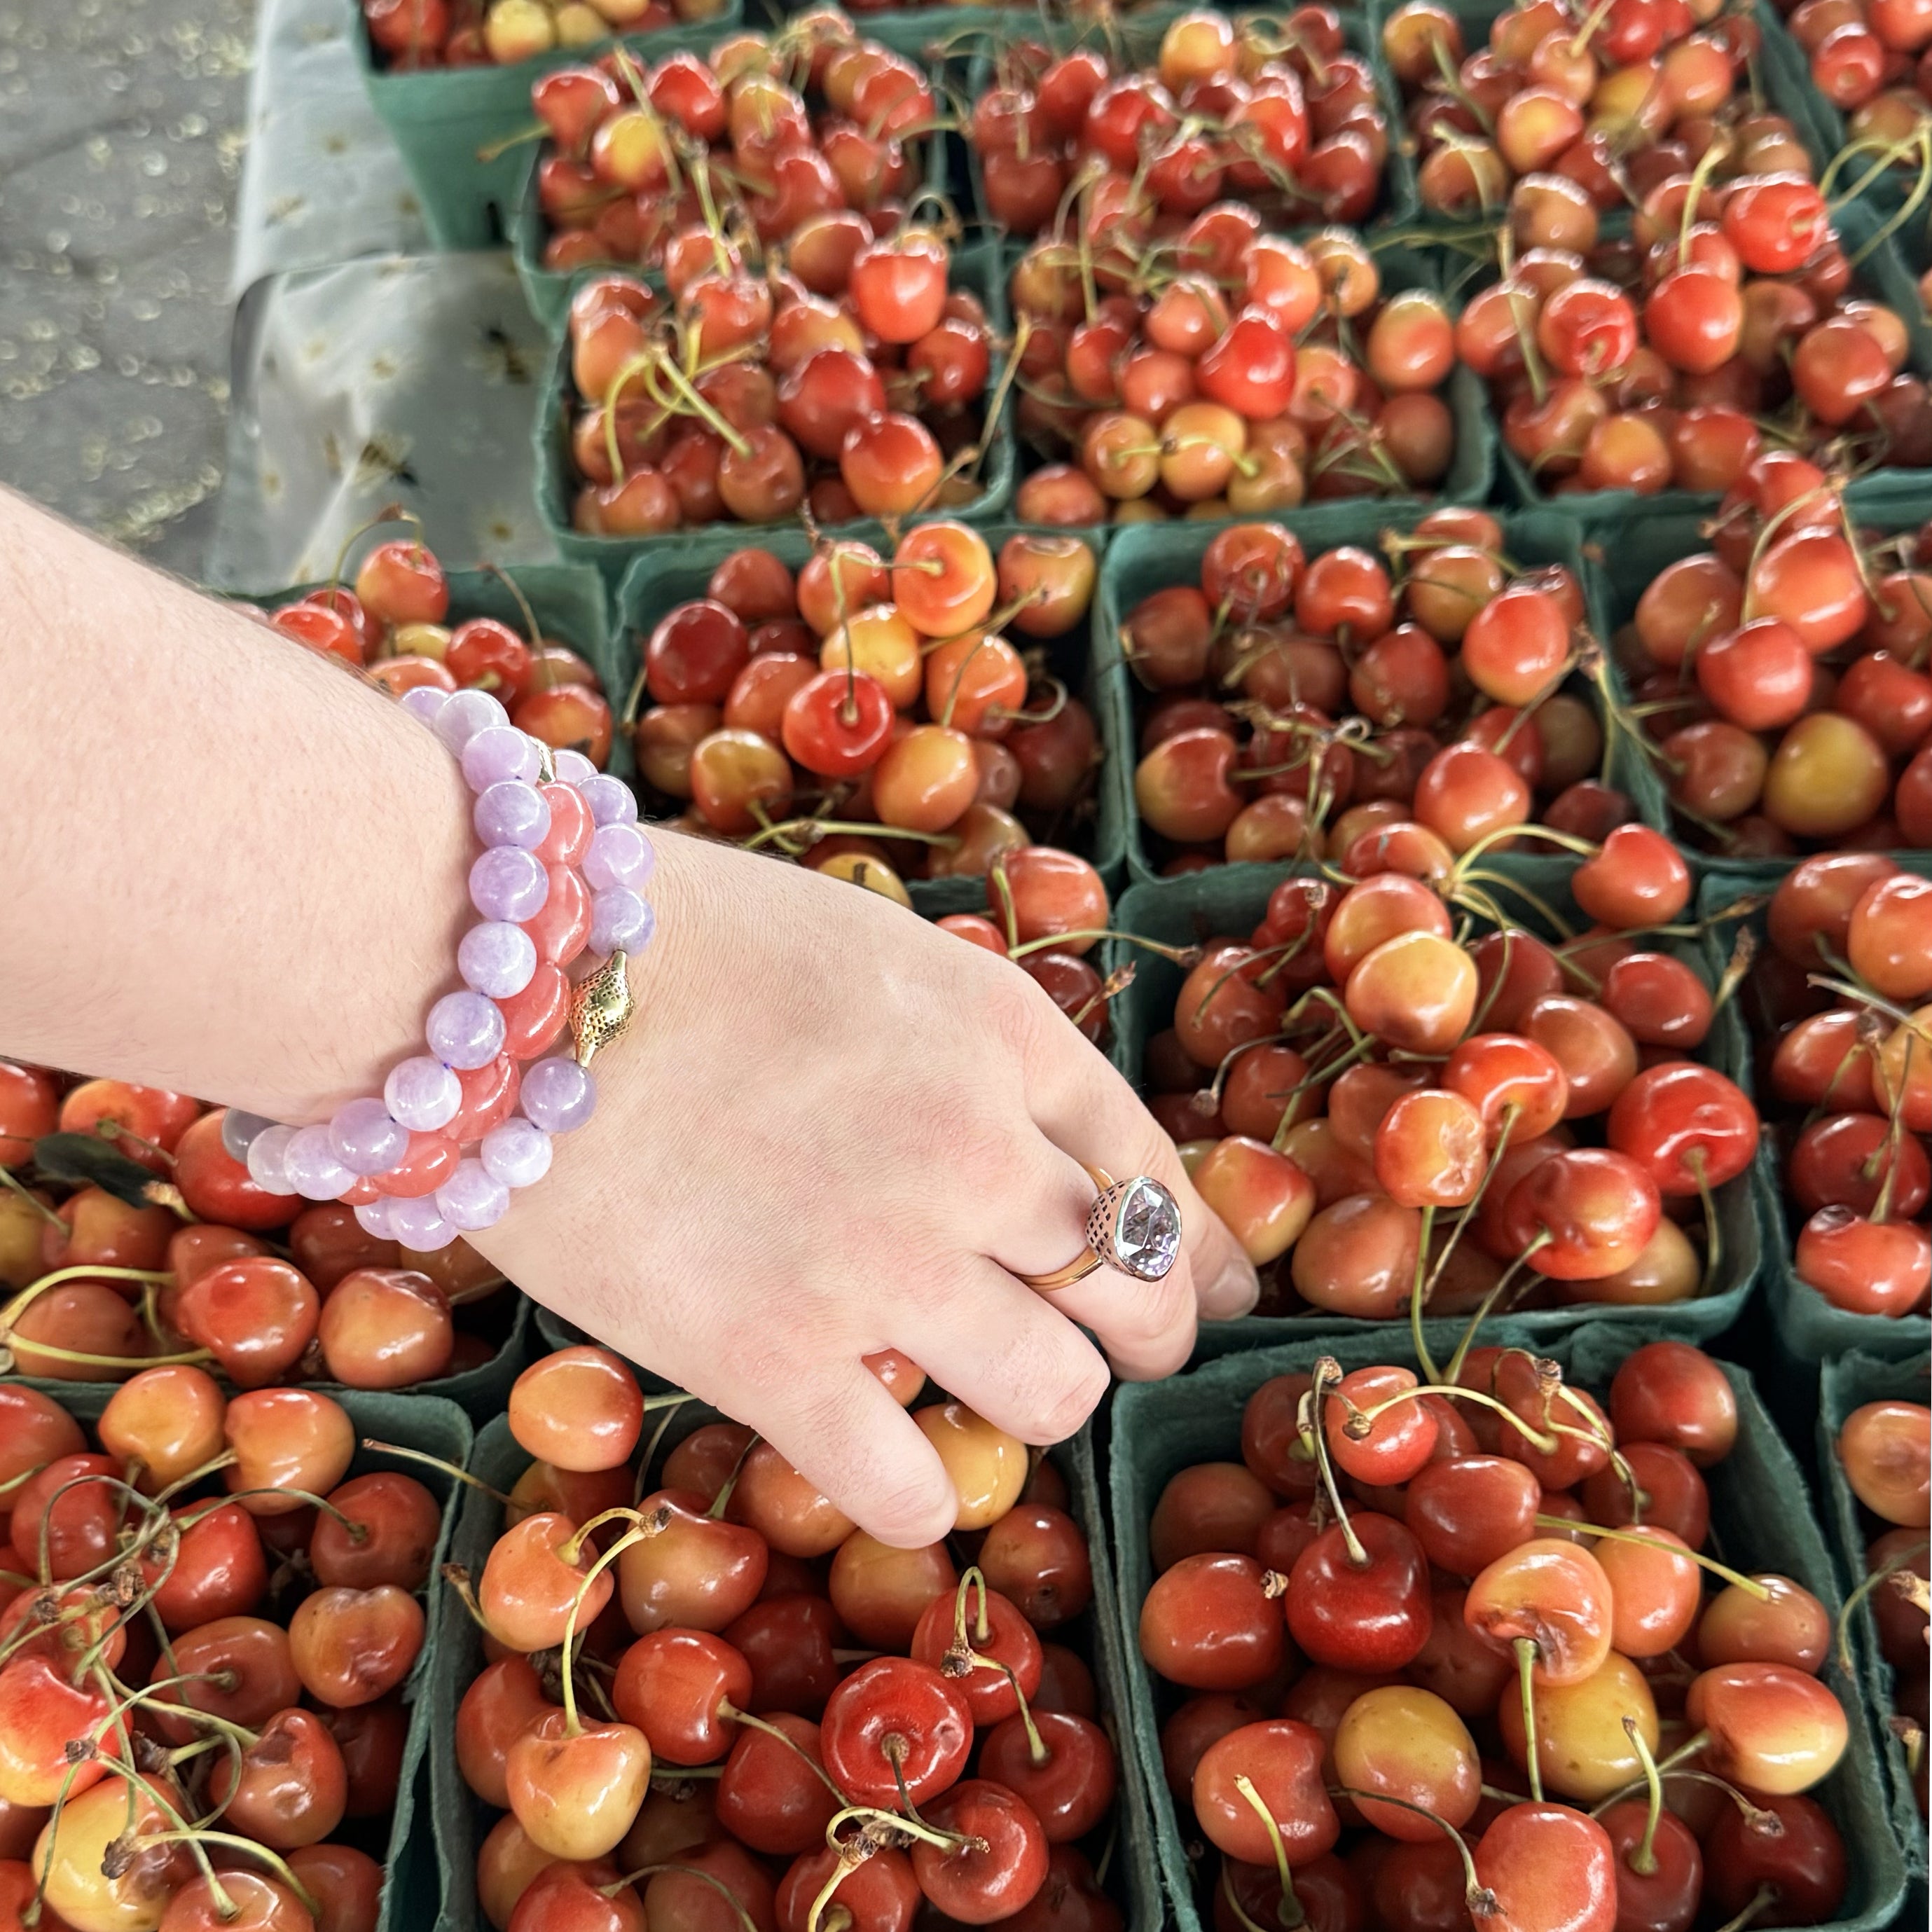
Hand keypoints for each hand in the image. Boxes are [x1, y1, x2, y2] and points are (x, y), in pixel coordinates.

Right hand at [473, 832, 1258, 1546]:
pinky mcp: (770, 1356)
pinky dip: (916, 1499)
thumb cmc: (673, 936)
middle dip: (1139, 1333)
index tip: (1215, 1294)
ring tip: (985, 1391)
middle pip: (1134, 1288)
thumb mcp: (868, 951)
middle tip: (1106, 1352)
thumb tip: (1030, 1141)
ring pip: (1054, 1390)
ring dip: (1038, 1401)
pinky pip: (906, 1489)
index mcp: (1001, 1032)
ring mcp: (880, 1260)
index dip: (1202, 1249)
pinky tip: (891, 1478)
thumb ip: (966, 1047)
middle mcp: (971, 1149)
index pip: (1157, 1167)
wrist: (498, 968)